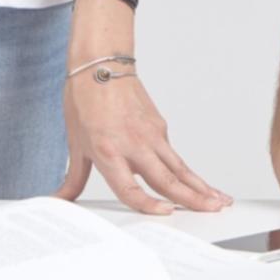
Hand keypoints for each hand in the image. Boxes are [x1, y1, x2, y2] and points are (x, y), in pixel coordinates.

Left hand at [56, 70, 231, 213]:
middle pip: (167, 178)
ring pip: (180, 167)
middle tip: (212, 210)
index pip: (131, 187)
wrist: (101, 66)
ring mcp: (152, 135)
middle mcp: (134, 145)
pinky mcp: (160, 127)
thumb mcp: (75, 144)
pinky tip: (201, 184)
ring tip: (219, 200)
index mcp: (109, 151)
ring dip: (201, 186)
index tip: (166, 213)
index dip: (149, 204)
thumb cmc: (85, 101)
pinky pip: (175, 156)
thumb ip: (73, 178)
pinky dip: (190, 172)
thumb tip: (59, 199)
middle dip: (192, 197)